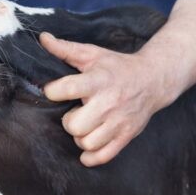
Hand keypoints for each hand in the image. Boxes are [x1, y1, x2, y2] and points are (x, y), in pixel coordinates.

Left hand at [40, 33, 170, 166]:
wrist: (153, 80)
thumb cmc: (116, 67)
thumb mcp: (92, 54)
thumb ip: (65, 48)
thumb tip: (42, 38)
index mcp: (98, 80)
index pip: (66, 89)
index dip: (53, 91)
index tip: (54, 91)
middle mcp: (108, 103)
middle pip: (75, 125)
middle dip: (68, 120)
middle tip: (74, 111)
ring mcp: (119, 122)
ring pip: (87, 142)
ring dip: (79, 137)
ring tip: (84, 125)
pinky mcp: (126, 136)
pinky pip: (104, 156)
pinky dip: (91, 156)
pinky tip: (88, 144)